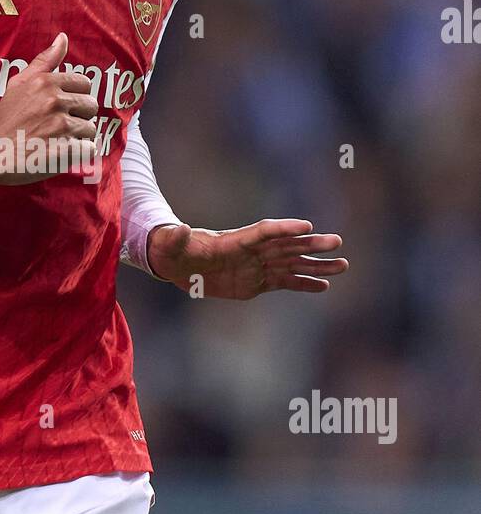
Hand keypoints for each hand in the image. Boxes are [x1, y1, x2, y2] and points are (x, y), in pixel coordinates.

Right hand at [0, 32, 98, 184]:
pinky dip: (78, 153)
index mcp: (46, 83)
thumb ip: (44, 61)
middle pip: (91, 106)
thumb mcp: (19, 83)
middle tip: (59, 125)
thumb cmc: (7, 118)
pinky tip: (60, 152)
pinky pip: (88, 148)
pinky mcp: (64, 150)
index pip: (84, 83)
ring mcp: (60, 126)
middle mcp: (54, 101)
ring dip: (78, 136)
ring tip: (57, 139)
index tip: (62, 107)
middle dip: (79, 116)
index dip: (76, 96)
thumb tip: (63, 38)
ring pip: (90, 128)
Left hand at [146, 218, 348, 298]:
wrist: (177, 264)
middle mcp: (252, 251)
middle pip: (287, 245)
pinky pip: (285, 282)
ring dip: (317, 265)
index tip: (307, 226)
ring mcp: (257, 266)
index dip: (284, 228)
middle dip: (312, 245)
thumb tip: (178, 229)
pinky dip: (304, 284)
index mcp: (235, 240)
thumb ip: (176, 237)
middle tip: (338, 242)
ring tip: (343, 266)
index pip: (265, 231)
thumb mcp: (170, 243)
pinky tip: (324, 286)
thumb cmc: (173, 249)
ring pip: (293, 264)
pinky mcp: (257, 283)